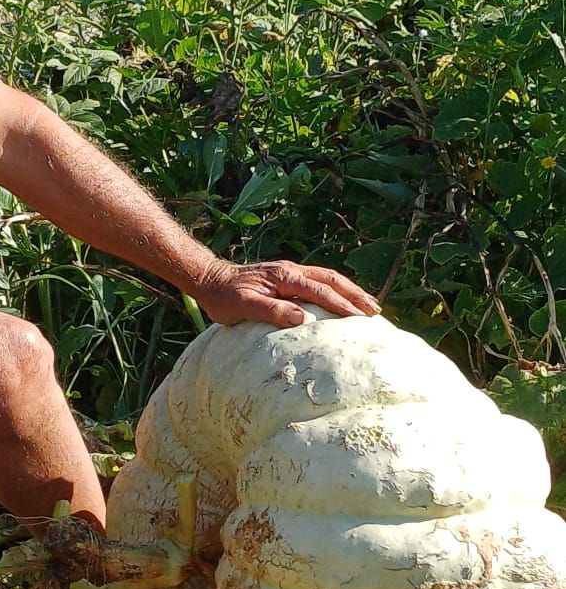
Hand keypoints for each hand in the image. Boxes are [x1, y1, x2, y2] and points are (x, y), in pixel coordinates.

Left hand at [194, 257, 380, 328]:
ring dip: (350, 290)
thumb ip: (271, 310)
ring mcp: (291, 272)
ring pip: (329, 277)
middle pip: (332, 279)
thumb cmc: (224, 297)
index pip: (320, 291)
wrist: (211, 280)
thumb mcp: (242, 307)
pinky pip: (319, 280)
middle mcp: (291, 270)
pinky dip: (337, 289)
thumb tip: (301, 317)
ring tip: (369, 305)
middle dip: (355, 294)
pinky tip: (343, 300)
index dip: (341, 304)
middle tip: (376, 311)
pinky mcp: (288, 277)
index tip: (360, 318)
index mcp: (284, 277)